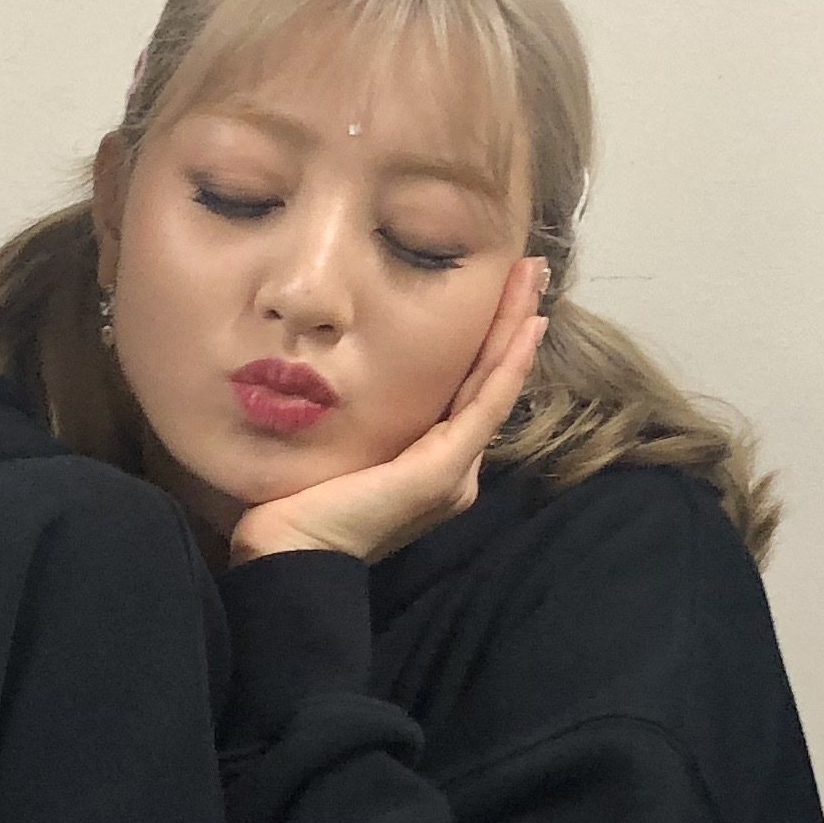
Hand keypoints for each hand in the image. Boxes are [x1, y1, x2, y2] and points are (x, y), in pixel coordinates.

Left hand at [228, 257, 548, 568]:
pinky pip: (485, 405)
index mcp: (433, 462)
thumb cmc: (298, 504)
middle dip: (513, 319)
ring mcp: (455, 469)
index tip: (501, 288)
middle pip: (491, 378)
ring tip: (531, 278)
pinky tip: (525, 326)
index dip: (490, 338)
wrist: (292, 555)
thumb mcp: (339, 444)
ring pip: (495, 384)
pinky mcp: (444, 470)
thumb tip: (348, 365)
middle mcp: (456, 466)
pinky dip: (509, 363)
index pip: (469, 387)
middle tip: (531, 267)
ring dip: (517, 326)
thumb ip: (362, 416)